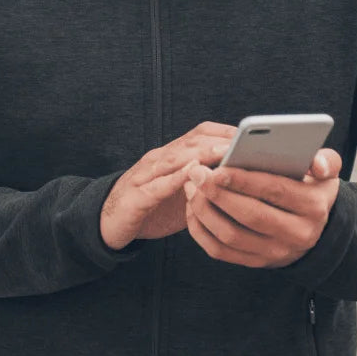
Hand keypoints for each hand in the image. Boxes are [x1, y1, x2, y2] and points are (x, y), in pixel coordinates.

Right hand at [100, 122, 236, 249]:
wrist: (106, 223)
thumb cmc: (151, 207)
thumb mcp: (182, 193)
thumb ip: (205, 183)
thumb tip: (242, 178)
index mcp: (171, 156)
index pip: (200, 134)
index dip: (225, 132)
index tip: (250, 135)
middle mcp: (158, 160)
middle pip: (191, 142)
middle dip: (219, 141)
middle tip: (245, 143)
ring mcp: (144, 177)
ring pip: (174, 159)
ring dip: (200, 155)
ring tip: (224, 153)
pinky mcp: (134, 198)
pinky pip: (155, 187)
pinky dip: (173, 180)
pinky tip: (190, 177)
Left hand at [182, 148, 342, 267]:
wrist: (314, 229)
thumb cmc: (311, 190)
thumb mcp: (326, 173)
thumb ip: (326, 160)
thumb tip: (317, 163)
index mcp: (313, 207)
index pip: (275, 191)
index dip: (244, 180)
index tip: (217, 168)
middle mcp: (297, 234)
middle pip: (250, 216)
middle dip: (218, 194)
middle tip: (196, 173)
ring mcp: (275, 253)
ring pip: (231, 236)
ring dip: (205, 211)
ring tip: (191, 187)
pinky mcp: (256, 262)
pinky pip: (220, 251)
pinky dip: (201, 230)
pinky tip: (193, 207)